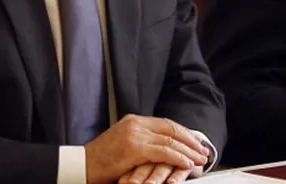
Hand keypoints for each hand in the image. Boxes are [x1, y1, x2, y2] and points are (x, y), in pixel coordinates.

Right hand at [85, 115, 208, 183]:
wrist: (81, 166)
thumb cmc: (101, 161)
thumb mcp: (123, 144)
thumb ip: (141, 141)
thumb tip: (163, 148)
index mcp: (134, 120)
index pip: (166, 123)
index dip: (184, 132)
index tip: (196, 141)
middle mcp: (136, 123)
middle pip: (171, 128)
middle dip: (190, 140)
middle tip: (204, 150)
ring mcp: (135, 134)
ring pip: (170, 140)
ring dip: (189, 150)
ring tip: (200, 159)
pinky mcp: (134, 148)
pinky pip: (163, 152)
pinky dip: (178, 157)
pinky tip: (187, 163)